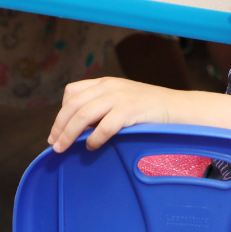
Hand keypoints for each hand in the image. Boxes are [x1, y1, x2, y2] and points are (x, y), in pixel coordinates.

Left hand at [48, 77, 175, 151]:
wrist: (176, 107)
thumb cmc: (147, 109)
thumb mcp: (120, 101)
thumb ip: (100, 109)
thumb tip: (76, 131)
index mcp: (105, 83)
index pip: (72, 93)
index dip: (60, 113)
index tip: (56, 132)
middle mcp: (109, 86)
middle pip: (73, 105)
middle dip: (59, 126)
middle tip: (54, 145)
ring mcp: (120, 96)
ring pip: (83, 114)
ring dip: (69, 134)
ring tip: (64, 148)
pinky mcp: (131, 109)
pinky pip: (105, 125)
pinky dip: (94, 138)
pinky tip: (92, 147)